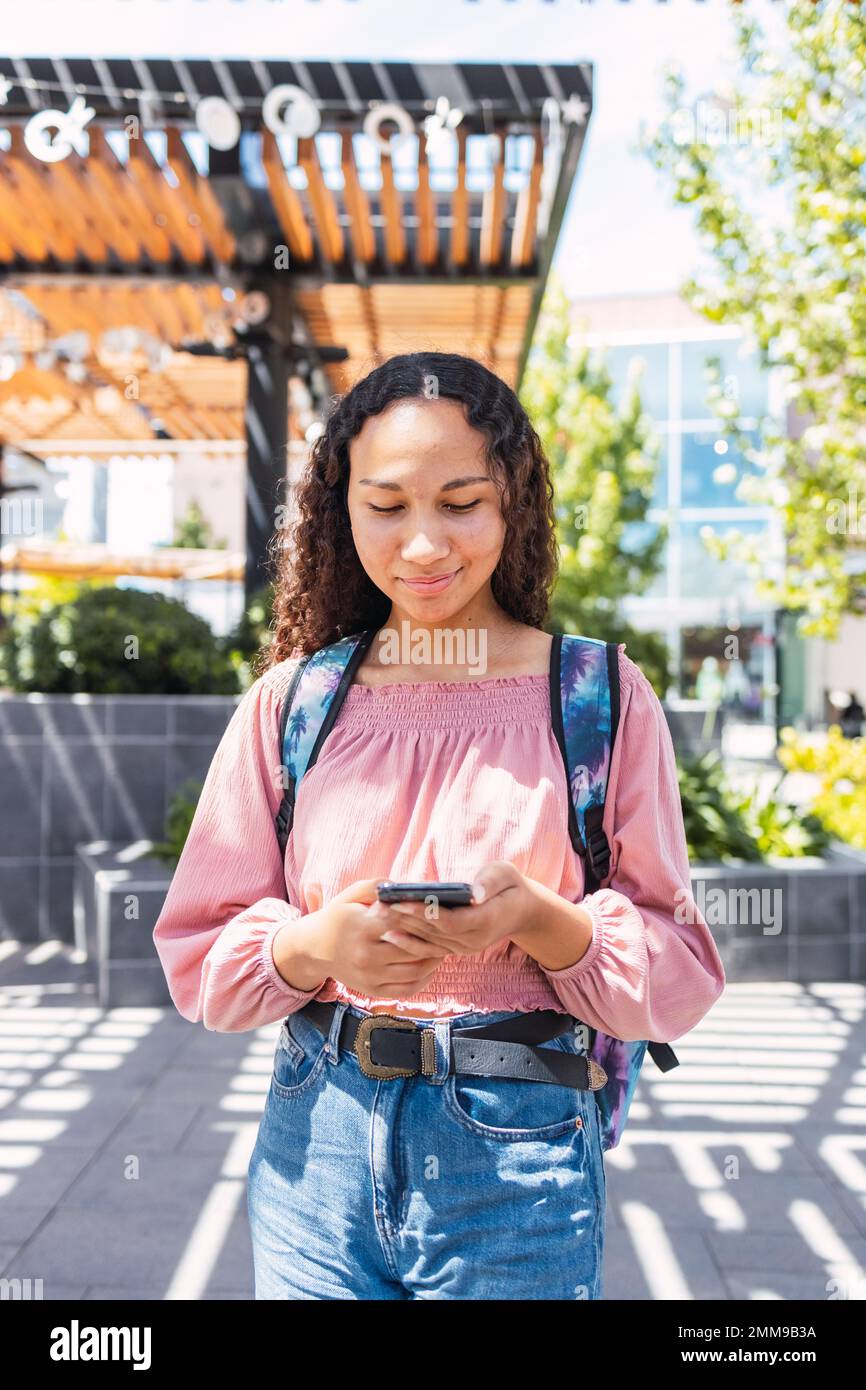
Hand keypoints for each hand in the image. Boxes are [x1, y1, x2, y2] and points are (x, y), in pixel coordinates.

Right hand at [283, 878, 455, 997]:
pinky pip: (406, 989)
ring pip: (413, 971)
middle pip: (412, 948)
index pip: (401, 921)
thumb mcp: (350, 895)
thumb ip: (376, 886)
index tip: (437, 911)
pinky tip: (431, 967)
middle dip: (434, 939)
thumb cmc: (338, 916)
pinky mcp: (372, 990)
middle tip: (450, 931)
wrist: (314, 948)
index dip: (422, 917)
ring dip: (434, 960)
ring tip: (444, 948)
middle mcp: (365, 954)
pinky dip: (424, 980)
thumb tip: (402, 887)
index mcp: (361, 927)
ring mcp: (369, 976)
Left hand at [375, 861, 547, 957]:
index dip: (423, 912)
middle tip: (378, 908)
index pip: (448, 921)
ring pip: (428, 943)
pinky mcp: (456, 949)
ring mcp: (464, 949)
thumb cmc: (510, 886)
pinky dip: (409, 941)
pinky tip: (390, 932)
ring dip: (402, 930)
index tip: (400, 901)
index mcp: (485, 922)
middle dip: (404, 920)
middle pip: (432, 933)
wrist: (522, 911)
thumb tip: (474, 894)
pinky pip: (430, 949)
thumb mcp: (506, 875)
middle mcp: (472, 941)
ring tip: (378, 917)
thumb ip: (490, 882)